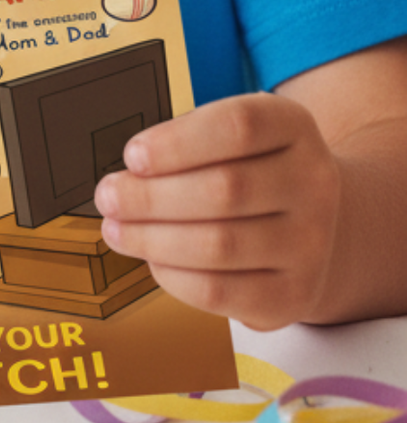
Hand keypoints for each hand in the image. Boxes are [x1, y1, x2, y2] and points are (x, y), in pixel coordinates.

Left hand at [93, 92, 340, 329]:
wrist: (315, 223)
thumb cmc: (251, 169)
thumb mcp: (233, 135)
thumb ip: (187, 141)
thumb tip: (127, 173)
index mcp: (293, 127)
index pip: (238, 127)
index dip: (177, 143)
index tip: (132, 155)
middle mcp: (313, 184)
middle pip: (224, 190)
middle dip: (150, 196)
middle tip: (108, 195)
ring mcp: (310, 244)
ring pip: (218, 245)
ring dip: (152, 238)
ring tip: (116, 228)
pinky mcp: (294, 295)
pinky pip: (220, 292)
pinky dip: (173, 276)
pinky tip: (152, 259)